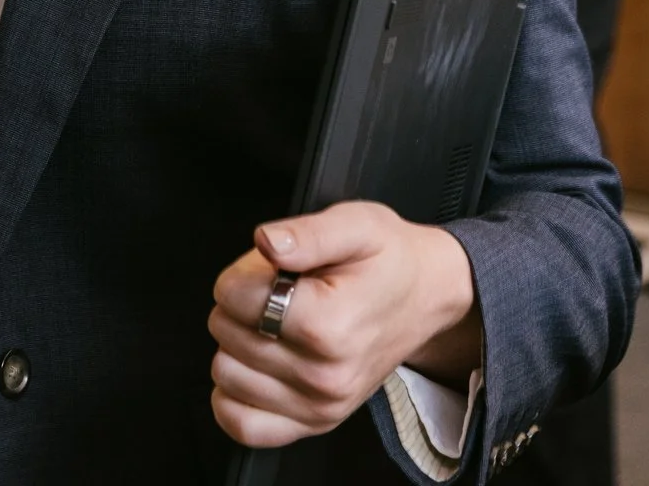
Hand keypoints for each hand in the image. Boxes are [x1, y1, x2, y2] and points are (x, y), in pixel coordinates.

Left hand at [209, 202, 480, 448]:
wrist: (424, 298)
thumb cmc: (388, 260)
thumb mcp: (356, 224)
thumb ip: (307, 233)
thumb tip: (266, 241)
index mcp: (329, 326)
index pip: (232, 295)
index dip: (244, 271)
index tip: (275, 269)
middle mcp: (324, 377)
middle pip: (225, 332)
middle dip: (242, 303)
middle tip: (282, 292)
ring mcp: (320, 407)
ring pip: (226, 372)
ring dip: (238, 343)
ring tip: (276, 323)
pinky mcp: (314, 424)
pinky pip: (242, 424)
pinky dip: (235, 394)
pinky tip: (254, 365)